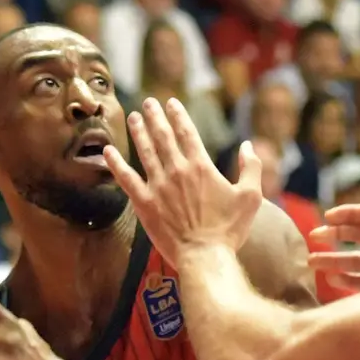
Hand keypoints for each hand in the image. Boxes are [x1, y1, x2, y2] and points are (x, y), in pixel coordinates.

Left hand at [103, 97, 262, 264]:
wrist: (205, 257)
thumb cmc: (229, 230)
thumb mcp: (250, 197)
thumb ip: (251, 168)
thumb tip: (248, 145)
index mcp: (201, 166)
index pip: (186, 131)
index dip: (178, 114)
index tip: (171, 103)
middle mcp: (177, 171)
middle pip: (162, 136)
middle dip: (155, 116)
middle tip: (148, 103)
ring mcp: (158, 187)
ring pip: (144, 151)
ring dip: (138, 131)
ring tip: (133, 117)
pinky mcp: (144, 204)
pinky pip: (126, 179)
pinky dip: (115, 163)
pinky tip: (108, 150)